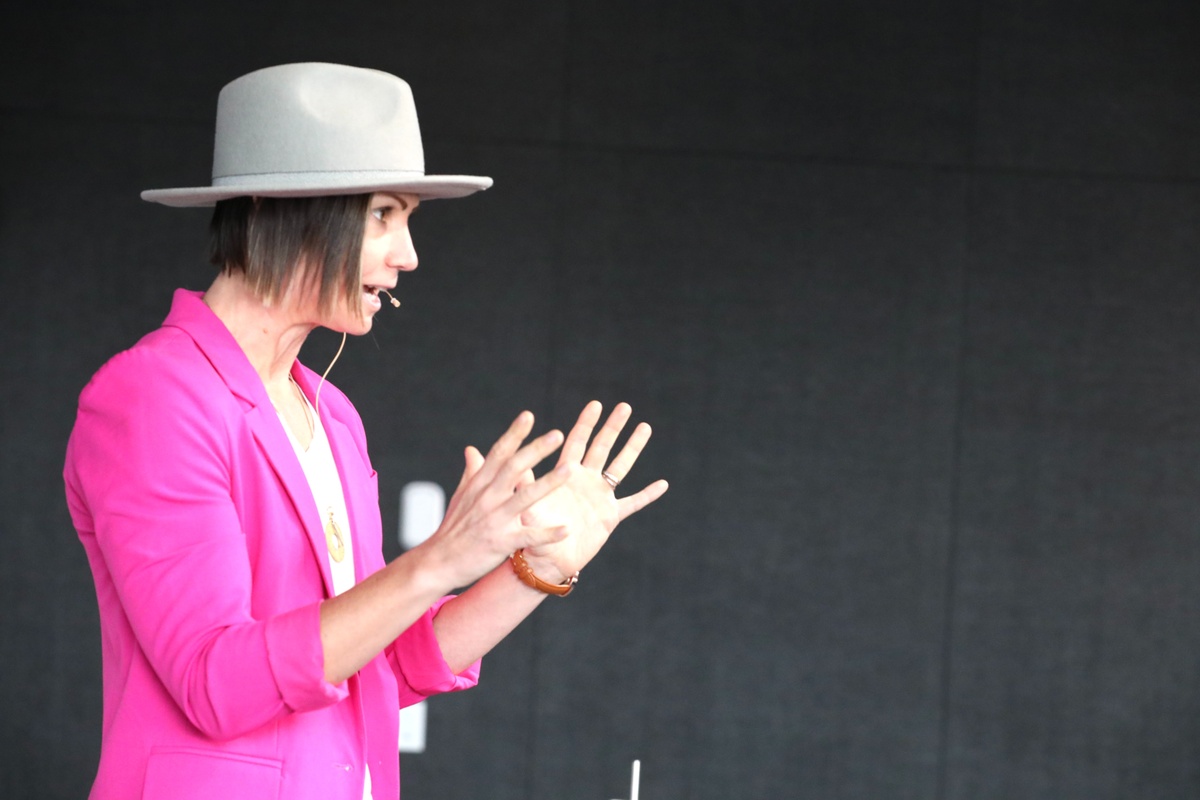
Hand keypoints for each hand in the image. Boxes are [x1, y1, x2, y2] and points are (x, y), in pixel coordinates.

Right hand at [418, 411, 571, 589]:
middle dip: (536, 450)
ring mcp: (494, 520)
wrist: (438, 561)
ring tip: (569, 469)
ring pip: (524, 498)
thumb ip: (471, 472)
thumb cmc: (453, 528)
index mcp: (479, 485)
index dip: (514, 434)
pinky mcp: (500, 543)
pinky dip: (547, 534)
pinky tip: (567, 529)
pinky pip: (528, 537)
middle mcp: (487, 498)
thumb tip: (472, 449)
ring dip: (548, 483)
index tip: (528, 415)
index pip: (498, 454)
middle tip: (557, 434)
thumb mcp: (461, 496)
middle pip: (513, 468)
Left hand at [519, 401, 668, 581]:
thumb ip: (526, 488)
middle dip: (613, 426)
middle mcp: (584, 481)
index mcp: (565, 475)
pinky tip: (663, 484)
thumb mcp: (526, 507)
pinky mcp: (610, 517)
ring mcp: (599, 497)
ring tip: (645, 427)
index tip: (596, 404)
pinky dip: (647, 494)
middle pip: (602, 447)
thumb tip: (518, 471)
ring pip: (620, 467)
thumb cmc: (530, 533)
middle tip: (624, 406)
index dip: (586, 423)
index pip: (577, 442)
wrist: (545, 561)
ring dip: (633, 447)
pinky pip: (633, 503)